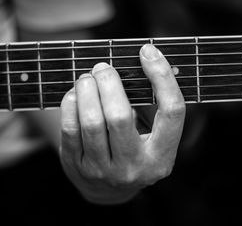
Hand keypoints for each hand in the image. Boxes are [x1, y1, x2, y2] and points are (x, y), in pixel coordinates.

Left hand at [59, 44, 185, 203]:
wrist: (109, 190)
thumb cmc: (135, 149)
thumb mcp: (153, 135)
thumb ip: (151, 105)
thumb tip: (144, 58)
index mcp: (161, 157)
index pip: (171, 111)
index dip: (161, 77)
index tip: (148, 52)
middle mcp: (134, 167)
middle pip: (120, 116)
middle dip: (109, 83)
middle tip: (103, 67)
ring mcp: (103, 171)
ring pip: (91, 122)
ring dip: (87, 90)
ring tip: (87, 77)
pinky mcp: (77, 167)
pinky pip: (70, 128)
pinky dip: (71, 103)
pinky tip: (75, 94)